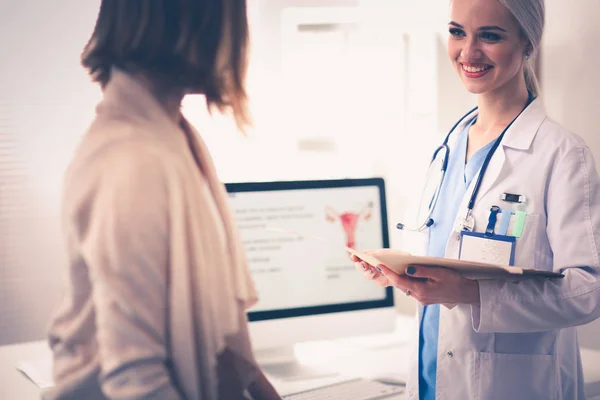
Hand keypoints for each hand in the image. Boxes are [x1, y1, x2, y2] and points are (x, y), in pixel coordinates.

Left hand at [352, 250, 479, 305]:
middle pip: (400, 284)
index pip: (400, 281)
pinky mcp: (424, 298)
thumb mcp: (439, 272)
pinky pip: (412, 288)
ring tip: (392, 267)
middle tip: (381, 264)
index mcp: (421, 291)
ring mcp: (421, 299)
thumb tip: (407, 269)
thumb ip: (422, 271)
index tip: (378, 266)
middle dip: (391, 275)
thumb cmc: (454, 281)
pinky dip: (408, 281)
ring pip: (405, 287)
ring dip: (400, 278)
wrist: (466, 293)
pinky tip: (408, 273)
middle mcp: (419, 297)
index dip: (388, 273)